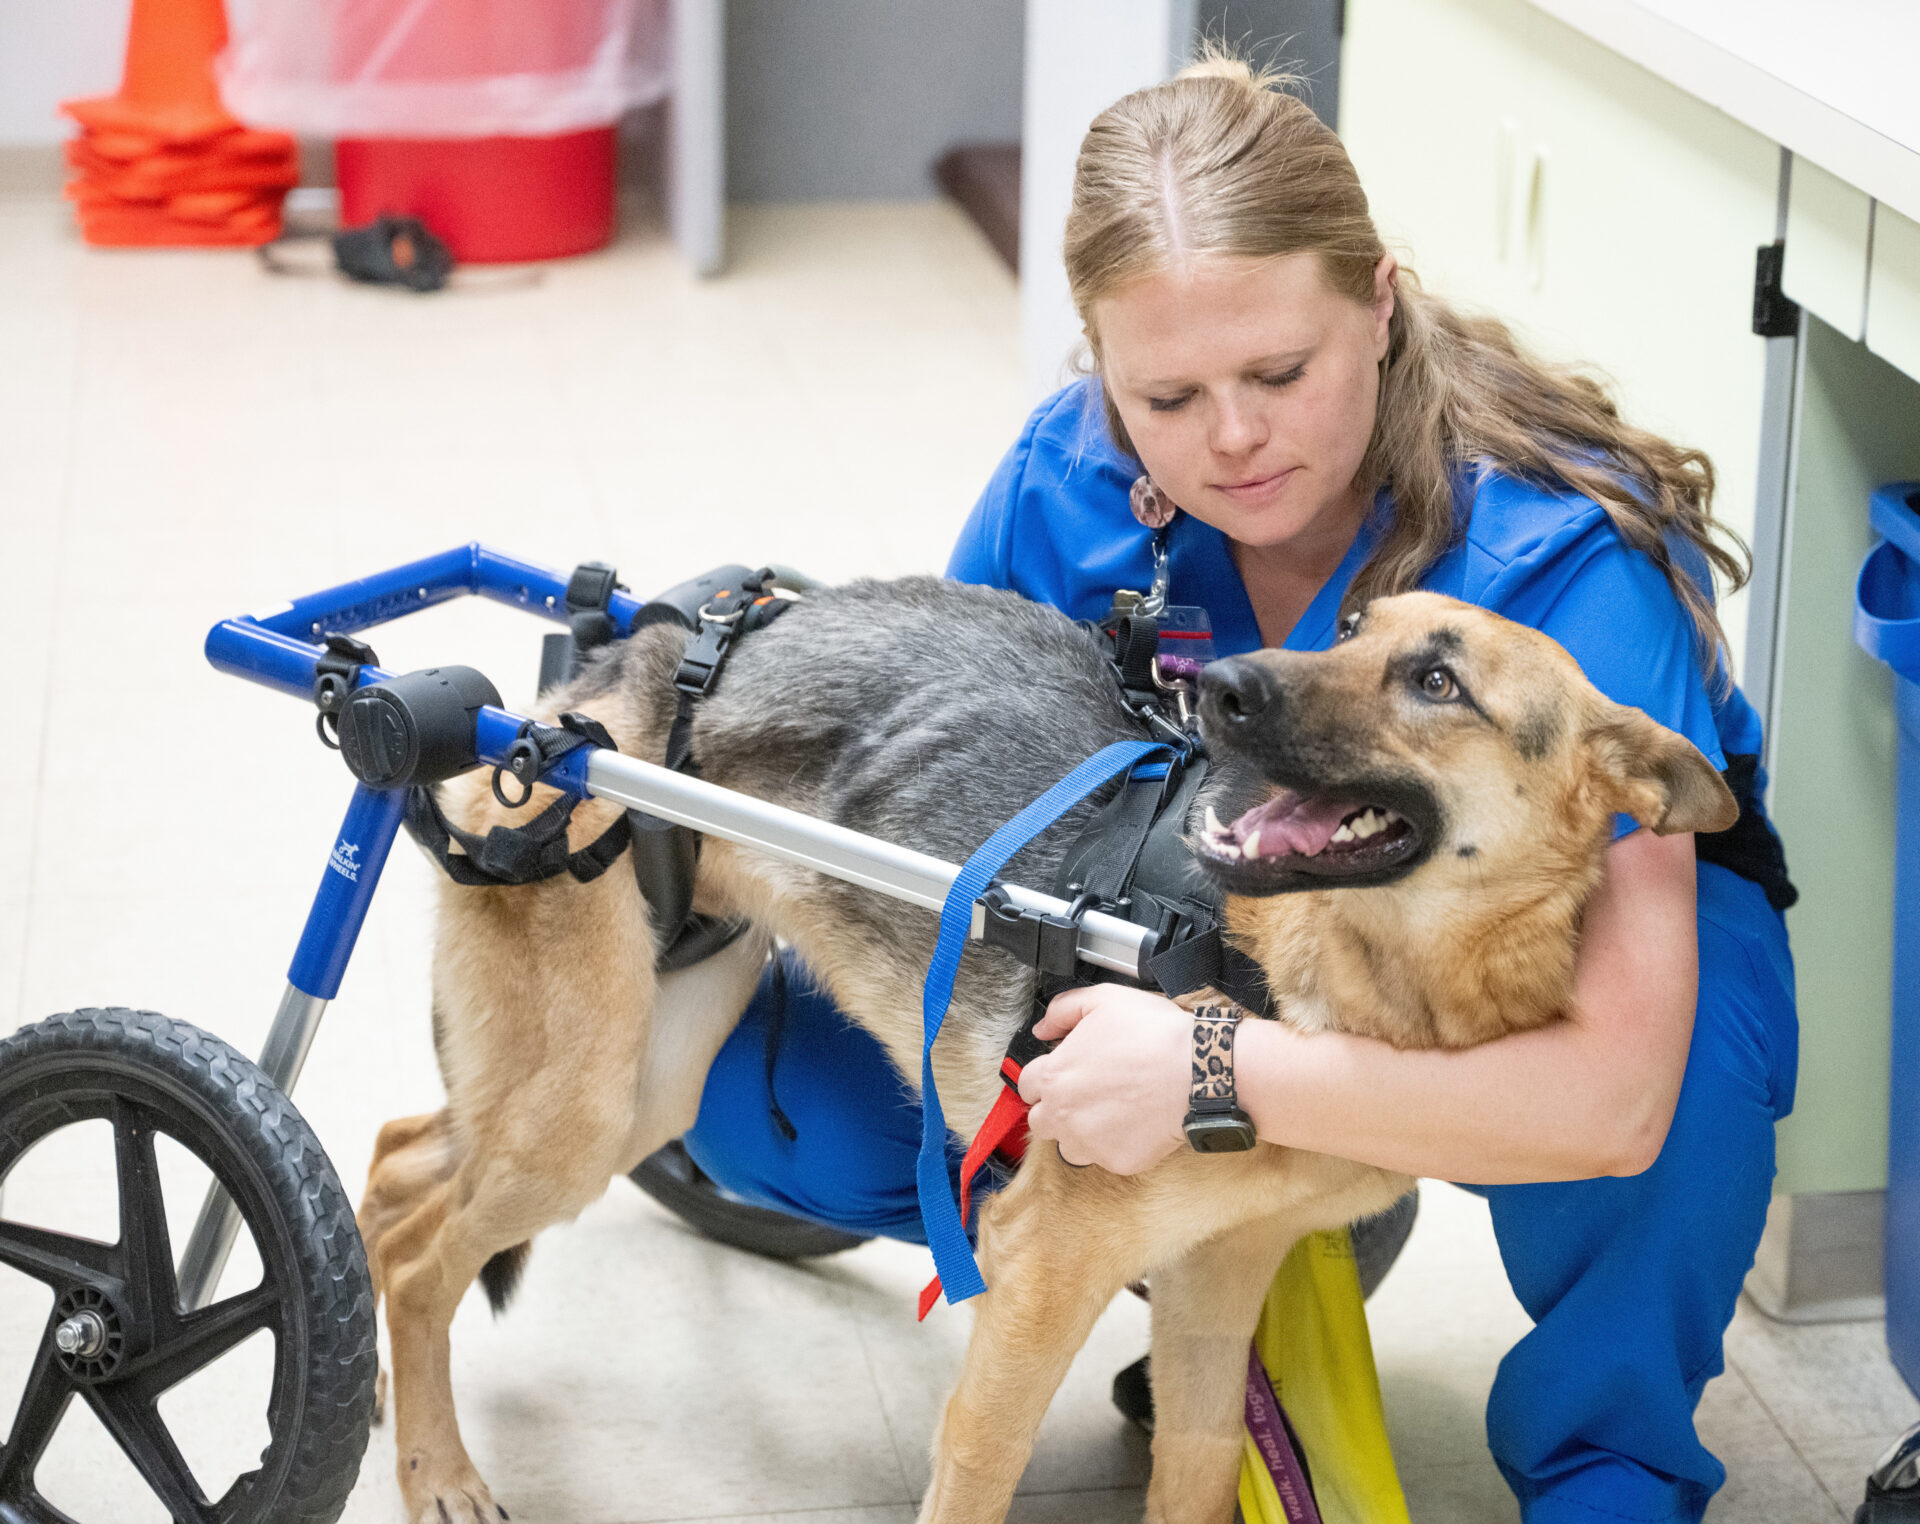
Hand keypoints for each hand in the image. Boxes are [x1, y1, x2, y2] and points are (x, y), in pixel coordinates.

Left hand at [1015, 985, 1190, 1173]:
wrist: (1199, 1071)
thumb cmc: (1154, 1034)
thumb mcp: (1104, 1000)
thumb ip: (1063, 1010)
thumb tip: (1043, 1028)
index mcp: (1056, 1076)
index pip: (1026, 1085)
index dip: (1044, 1076)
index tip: (1063, 1073)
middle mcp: (1064, 1115)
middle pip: (1040, 1120)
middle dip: (1057, 1107)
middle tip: (1087, 1092)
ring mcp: (1090, 1143)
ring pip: (1068, 1146)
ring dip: (1080, 1132)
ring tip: (1109, 1111)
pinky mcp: (1118, 1162)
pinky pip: (1105, 1158)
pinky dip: (1115, 1145)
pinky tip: (1134, 1123)